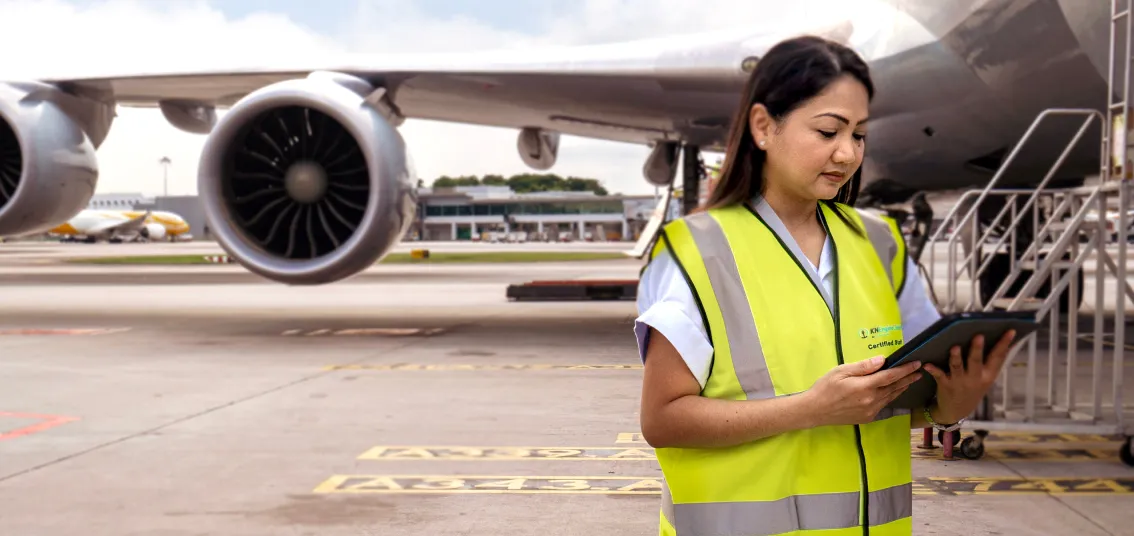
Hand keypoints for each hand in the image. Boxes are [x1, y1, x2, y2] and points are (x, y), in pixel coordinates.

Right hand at [804, 356, 924, 426]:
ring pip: (891, 397)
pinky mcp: (868, 417)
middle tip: (919, 371)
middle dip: (908, 378)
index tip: (916, 363)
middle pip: (894, 387)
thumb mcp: (841, 371)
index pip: (891, 376)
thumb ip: (863, 366)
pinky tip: (894, 392)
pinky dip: (891, 397)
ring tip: (910, 381)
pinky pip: (884, 405)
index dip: (905, 369)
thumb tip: (882, 360)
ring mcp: (871, 410)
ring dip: (902, 388)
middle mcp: (872, 400)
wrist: (815, 410)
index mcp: (865, 386)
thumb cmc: (825, 387)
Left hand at [923, 330, 1017, 423]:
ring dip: (956, 357)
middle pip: (976, 361)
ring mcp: (959, 381)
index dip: (1004, 344)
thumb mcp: (987, 379)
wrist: (956, 411)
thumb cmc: (973, 389)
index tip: (1011, 331)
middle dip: (977, 349)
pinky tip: (927, 365)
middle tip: (979, 336)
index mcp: (988, 375)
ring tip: (955, 348)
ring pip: (957, 367)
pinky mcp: (945, 384)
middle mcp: (975, 378)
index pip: (998, 357)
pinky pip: (939, 375)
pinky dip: (933, 370)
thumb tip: (1006, 342)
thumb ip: (993, 363)